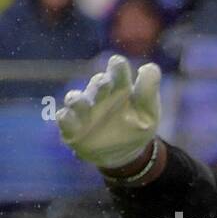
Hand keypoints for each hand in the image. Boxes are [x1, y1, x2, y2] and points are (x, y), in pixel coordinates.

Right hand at [56, 54, 160, 169]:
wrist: (124, 153)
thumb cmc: (137, 126)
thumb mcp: (149, 112)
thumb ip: (149, 91)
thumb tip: (151, 67)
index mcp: (120, 87)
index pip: (118, 71)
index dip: (117, 67)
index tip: (117, 63)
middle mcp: (100, 95)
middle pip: (98, 84)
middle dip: (100, 83)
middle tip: (104, 82)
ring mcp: (85, 110)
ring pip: (76, 99)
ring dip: (77, 99)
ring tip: (77, 99)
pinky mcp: (73, 126)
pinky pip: (64, 119)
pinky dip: (64, 117)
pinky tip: (66, 117)